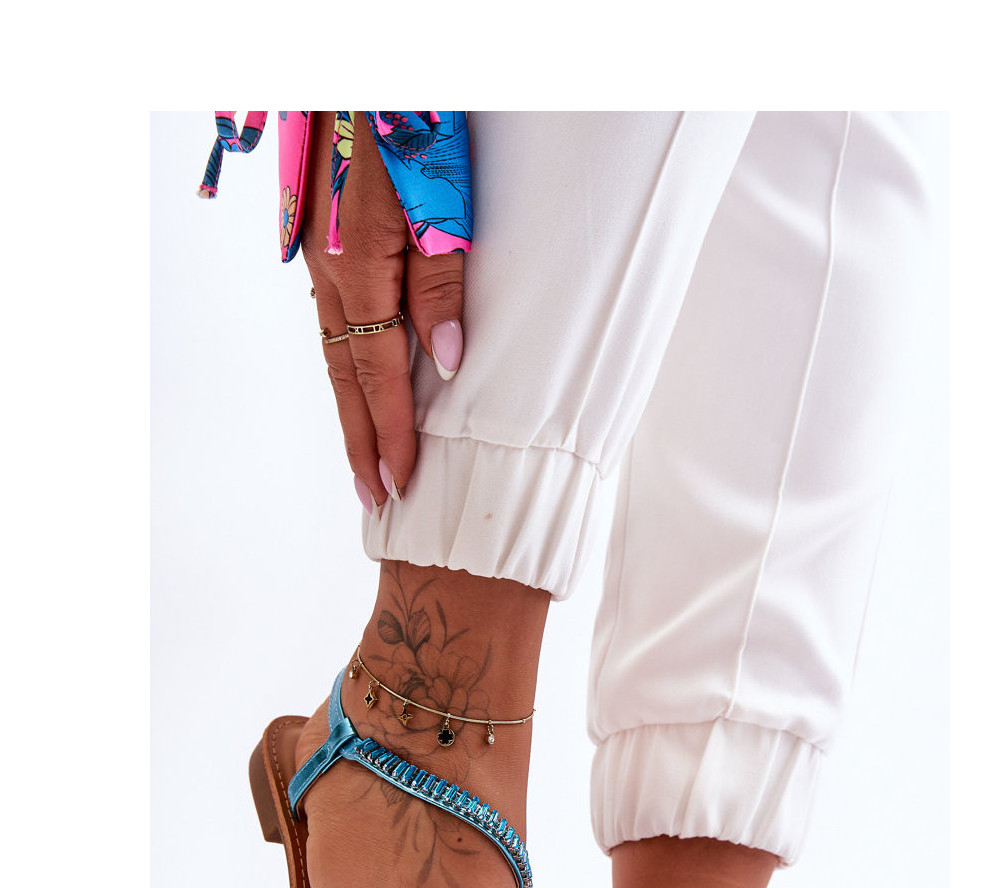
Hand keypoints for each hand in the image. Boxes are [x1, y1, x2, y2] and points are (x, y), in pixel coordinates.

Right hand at [301, 112, 464, 510]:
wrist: (356, 69)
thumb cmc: (407, 122)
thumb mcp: (438, 200)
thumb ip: (441, 283)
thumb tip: (446, 363)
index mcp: (360, 269)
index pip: (377, 375)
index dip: (391, 434)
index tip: (401, 484)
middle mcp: (330, 272)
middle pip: (345, 378)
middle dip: (361, 442)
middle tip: (373, 498)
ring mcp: (320, 256)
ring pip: (335, 351)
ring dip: (351, 410)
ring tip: (365, 456)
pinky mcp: (322, 239)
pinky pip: (334, 320)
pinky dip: (345, 365)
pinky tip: (358, 383)